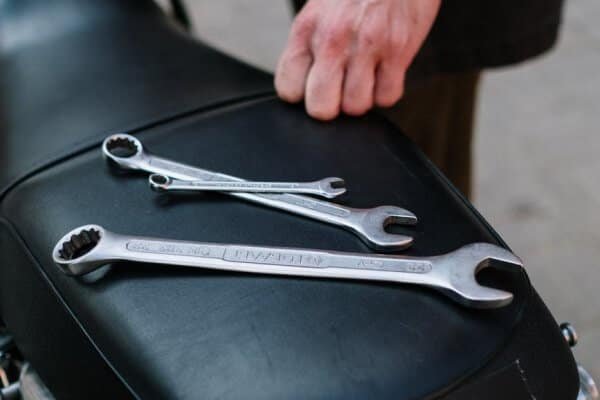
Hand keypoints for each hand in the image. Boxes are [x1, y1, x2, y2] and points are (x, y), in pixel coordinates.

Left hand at [275, 0, 439, 119]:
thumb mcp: (319, 10)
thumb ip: (308, 46)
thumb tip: (303, 88)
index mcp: (307, 29)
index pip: (288, 89)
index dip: (302, 95)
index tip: (312, 87)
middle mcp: (333, 39)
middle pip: (321, 108)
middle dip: (331, 107)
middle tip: (339, 92)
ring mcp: (367, 46)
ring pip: (356, 107)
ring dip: (361, 98)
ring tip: (365, 77)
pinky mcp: (398, 50)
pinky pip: (388, 97)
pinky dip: (387, 91)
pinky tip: (384, 72)